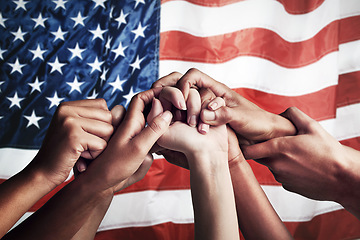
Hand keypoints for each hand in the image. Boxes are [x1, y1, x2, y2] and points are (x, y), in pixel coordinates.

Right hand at [29, 99, 113, 187]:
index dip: (102, 122)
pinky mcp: (74, 136)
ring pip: (108, 130)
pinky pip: (102, 144)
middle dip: (103, 135)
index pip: (102, 105)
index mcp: (68, 106)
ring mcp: (69, 121)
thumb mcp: (77, 129)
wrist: (43, 173)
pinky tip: (80, 158)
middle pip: (108, 117)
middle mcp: (67, 109)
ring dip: (100, 146)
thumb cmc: (65, 153)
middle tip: (83, 146)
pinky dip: (96, 155)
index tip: (86, 135)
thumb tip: (122, 109)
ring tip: (81, 151)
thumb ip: (95, 118)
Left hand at [82, 89, 171, 193]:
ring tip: (173, 123)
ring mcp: (132, 136)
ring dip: (159, 120)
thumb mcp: (138, 148)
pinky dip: (156, 133)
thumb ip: (154, 130)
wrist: (102, 183)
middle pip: (146, 108)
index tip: (169, 92)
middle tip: (176, 109)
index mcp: (130, 122)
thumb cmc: (115, 166)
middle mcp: (130, 126)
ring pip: (148, 121)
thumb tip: (167, 113)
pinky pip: (148, 135)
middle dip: (160, 106)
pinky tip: (162, 142)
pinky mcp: (134, 146)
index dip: (154, 92)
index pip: (141, 98)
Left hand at [147, 88, 227, 165]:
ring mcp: (196, 105)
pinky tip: (209, 121)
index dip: (173, 93)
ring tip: (198, 127)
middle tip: (189, 121)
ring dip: (200, 109)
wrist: (207, 154)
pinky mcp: (210, 107)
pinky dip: (214, 107)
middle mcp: (180, 105)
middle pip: (184, 87)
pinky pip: (213, 96)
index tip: (181, 106)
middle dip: (190, 103)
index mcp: (165, 109)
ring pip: (199, 91)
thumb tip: (156, 100)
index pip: (165, 89)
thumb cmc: (184, 147)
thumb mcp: (161, 135)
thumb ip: (154, 118)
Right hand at [153, 68, 295, 143]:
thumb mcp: (242, 117)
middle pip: (183, 87)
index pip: (194, 76)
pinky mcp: (202, 124)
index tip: (183, 100)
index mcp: (217, 90)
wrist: (263, 139)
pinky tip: (175, 129)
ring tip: (171, 120)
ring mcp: (204, 111)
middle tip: (163, 104)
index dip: (184, 83)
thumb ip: (224, 115)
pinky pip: (186, 118)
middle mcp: (208, 98)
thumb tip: (203, 116)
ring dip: (174, 110)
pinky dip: (179, 121)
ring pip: (182, 103)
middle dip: (171, 93)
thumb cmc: (257, 123)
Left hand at [242, 107, 351, 201]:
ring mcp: (281, 178)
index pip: (247, 150)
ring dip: (276, 159)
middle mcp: (276, 165)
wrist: (344, 178)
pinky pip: (281, 175)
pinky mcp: (288, 187)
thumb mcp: (312, 126)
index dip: (244, 144)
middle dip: (261, 149)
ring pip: (271, 165)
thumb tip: (280, 113)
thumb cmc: (329, 152)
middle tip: (272, 142)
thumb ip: (292, 114)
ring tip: (295, 154)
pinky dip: (286, 170)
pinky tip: (301, 166)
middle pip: (258, 156)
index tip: (245, 139)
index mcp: (278, 148)